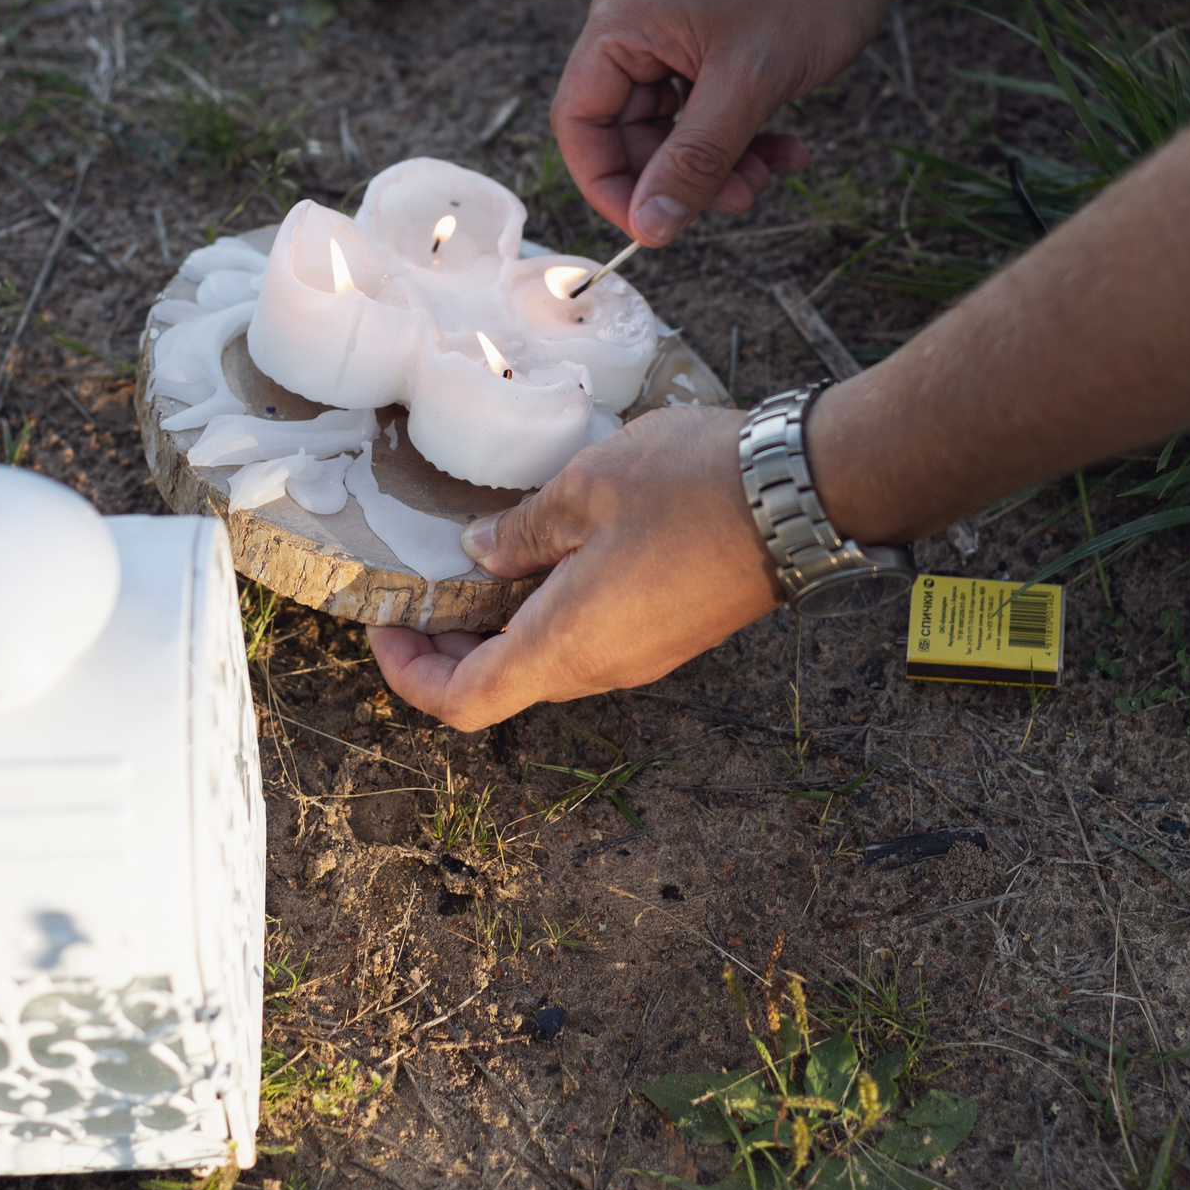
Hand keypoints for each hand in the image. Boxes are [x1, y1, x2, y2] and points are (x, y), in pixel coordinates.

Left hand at [369, 405, 780, 730]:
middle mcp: (602, 669)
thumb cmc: (694, 488)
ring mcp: (643, 656)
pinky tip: (552, 549)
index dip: (409, 675)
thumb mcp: (585, 488)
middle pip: (502, 684)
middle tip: (425, 584)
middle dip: (451, 644)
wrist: (803, 496)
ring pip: (548, 660)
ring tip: (487, 555)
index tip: (386, 627)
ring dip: (503, 622)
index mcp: (566, 644)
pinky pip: (591, 639)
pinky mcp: (671, 634)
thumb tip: (481, 554)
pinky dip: (551, 609)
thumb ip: (522, 530)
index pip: (463, 702)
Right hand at [552, 0, 924, 244]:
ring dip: (718, 154)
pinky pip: (702, 87)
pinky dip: (737, 122)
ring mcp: (670, 9)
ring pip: (673, 112)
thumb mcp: (750, 86)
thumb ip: (694, 161)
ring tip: (772, 171)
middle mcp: (633, 9)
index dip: (610, 185)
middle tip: (744, 196)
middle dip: (683, 172)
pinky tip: (785, 143)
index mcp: (622, 17)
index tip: (657, 227)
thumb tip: (651, 226)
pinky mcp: (707, 13)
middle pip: (628, 122)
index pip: (579, 121)